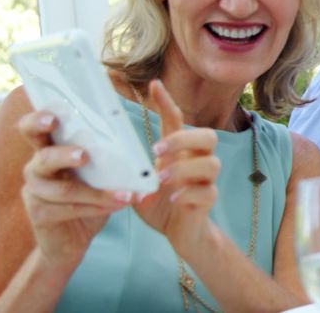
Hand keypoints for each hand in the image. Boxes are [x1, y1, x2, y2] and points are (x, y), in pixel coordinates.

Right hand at [18, 111, 132, 264]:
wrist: (72, 240)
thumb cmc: (87, 199)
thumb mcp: (98, 176)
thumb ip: (107, 160)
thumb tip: (138, 152)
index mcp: (49, 150)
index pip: (33, 130)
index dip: (37, 120)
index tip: (53, 117)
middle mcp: (36, 169)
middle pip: (43, 157)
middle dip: (63, 154)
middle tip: (84, 155)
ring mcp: (34, 193)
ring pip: (64, 190)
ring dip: (98, 193)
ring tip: (126, 194)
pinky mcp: (38, 215)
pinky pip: (70, 209)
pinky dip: (98, 207)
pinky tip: (119, 205)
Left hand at [133, 80, 219, 254]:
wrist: (182, 234)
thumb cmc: (160, 204)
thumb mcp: (140, 184)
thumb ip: (131, 171)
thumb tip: (108, 160)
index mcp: (179, 152)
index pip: (177, 120)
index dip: (166, 102)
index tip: (154, 85)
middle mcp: (196, 161)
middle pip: (207, 136)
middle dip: (183, 139)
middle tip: (157, 151)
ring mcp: (206, 181)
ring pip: (211, 163)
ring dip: (184, 169)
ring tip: (161, 180)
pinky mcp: (208, 201)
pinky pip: (207, 192)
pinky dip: (189, 193)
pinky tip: (173, 199)